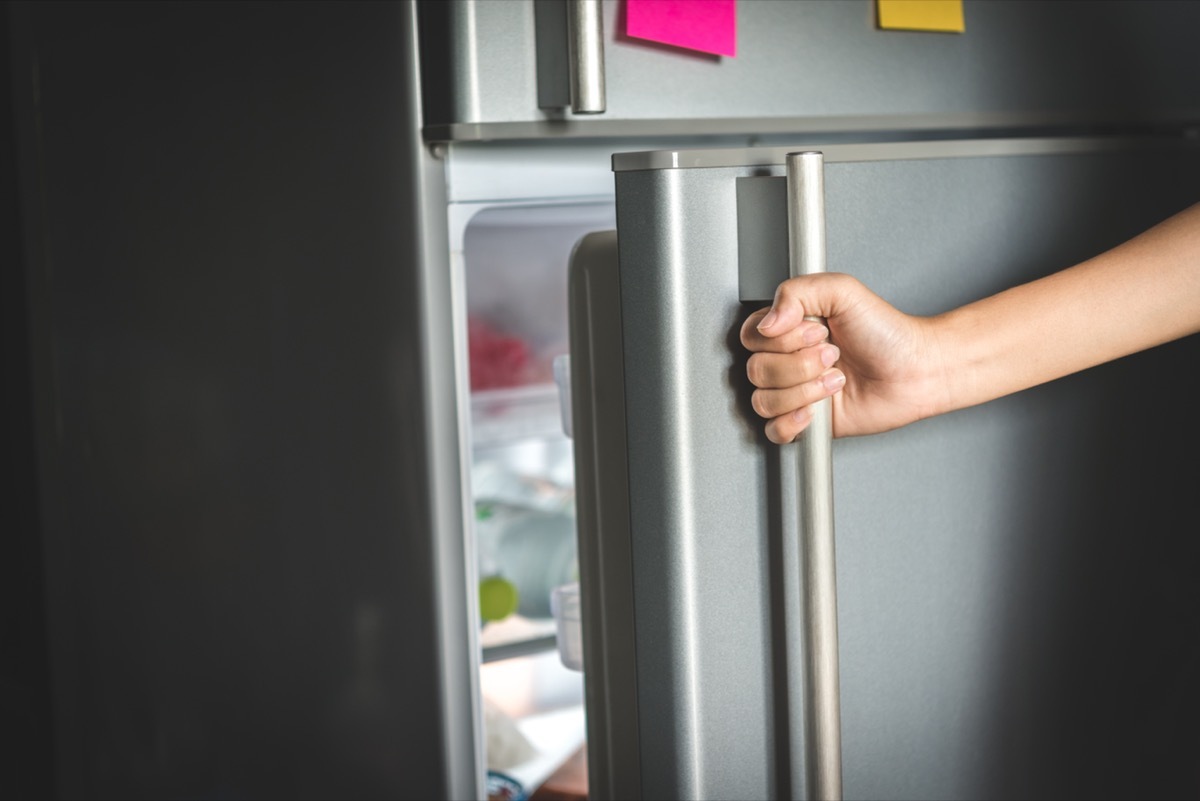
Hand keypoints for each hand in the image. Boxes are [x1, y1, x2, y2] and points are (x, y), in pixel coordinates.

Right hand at [740, 273, 947, 442]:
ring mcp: (794, 392)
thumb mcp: (842, 291)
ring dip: (804, 392)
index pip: (752, 336)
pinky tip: (815, 410)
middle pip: (756, 369)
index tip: (816, 332)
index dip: (781, 338)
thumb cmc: (887, 333)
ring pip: (763, 401)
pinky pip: (773, 431)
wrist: (916, 370)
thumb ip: (796, 292)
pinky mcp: (806, 422)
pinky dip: (791, 422)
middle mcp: (787, 360)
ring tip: (835, 381)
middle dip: (800, 365)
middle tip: (832, 356)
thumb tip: (767, 323)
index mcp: (788, 329)